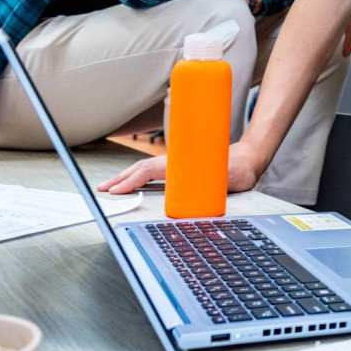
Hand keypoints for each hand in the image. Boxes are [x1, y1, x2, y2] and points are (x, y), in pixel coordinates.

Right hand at [98, 143, 265, 195]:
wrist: (248, 159)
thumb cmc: (238, 169)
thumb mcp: (229, 177)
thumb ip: (219, 184)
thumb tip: (209, 191)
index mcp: (183, 162)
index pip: (150, 170)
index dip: (131, 181)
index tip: (116, 191)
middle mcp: (177, 161)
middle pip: (143, 167)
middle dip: (121, 179)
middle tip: (103, 190)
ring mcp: (177, 163)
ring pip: (147, 168)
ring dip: (127, 177)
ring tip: (110, 186)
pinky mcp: (180, 168)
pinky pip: (155, 171)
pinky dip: (139, 176)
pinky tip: (132, 182)